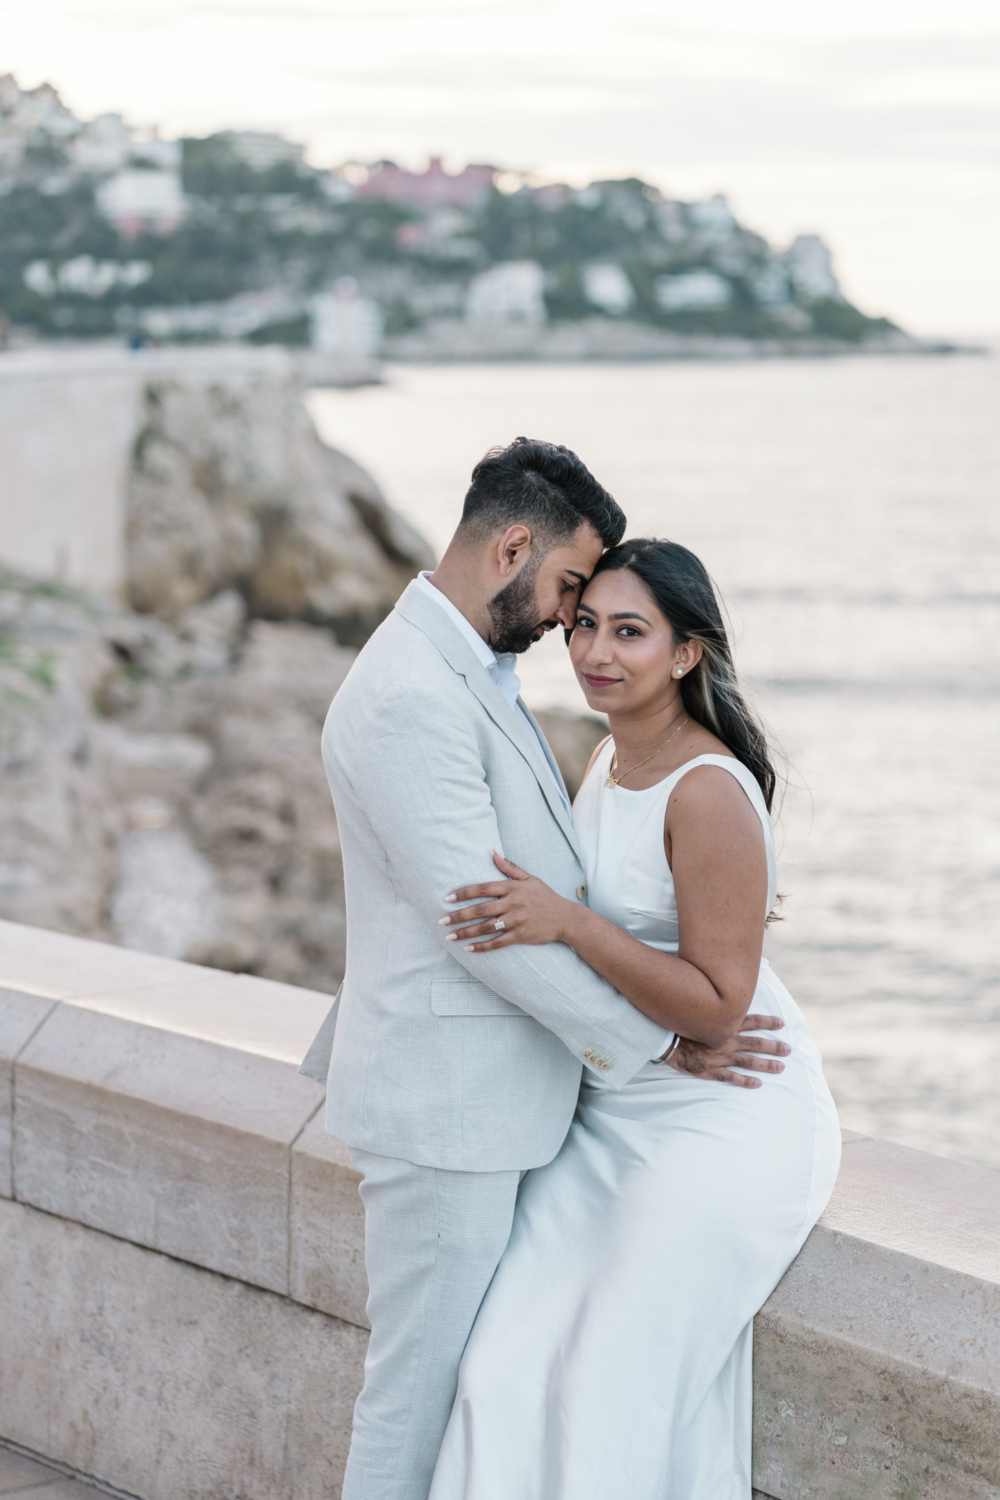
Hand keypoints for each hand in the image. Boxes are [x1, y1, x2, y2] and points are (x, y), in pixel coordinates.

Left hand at [439, 851, 574, 949]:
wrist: (566, 918)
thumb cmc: (545, 897)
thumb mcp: (530, 878)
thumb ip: (510, 867)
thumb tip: (492, 852)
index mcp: (513, 888)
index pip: (483, 888)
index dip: (464, 893)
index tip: (448, 898)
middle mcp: (513, 903)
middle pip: (481, 909)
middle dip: (459, 915)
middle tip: (441, 920)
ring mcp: (517, 921)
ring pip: (486, 927)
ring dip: (466, 932)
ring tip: (449, 936)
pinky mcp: (521, 936)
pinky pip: (498, 943)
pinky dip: (482, 946)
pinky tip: (468, 948)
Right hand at [668, 1014, 789, 1089]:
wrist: (663, 1039)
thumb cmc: (680, 1023)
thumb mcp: (699, 1011)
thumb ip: (714, 1008)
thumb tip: (725, 999)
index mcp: (724, 1026)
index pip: (751, 1022)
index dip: (767, 1022)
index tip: (782, 1023)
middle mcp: (726, 1041)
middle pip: (755, 1043)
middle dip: (774, 1046)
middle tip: (789, 1050)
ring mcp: (719, 1057)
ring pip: (748, 1061)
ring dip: (766, 1065)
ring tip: (781, 1068)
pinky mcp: (710, 1070)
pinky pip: (731, 1077)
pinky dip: (745, 1081)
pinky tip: (758, 1084)